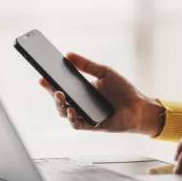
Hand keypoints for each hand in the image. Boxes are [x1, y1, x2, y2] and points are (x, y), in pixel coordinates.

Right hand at [39, 52, 164, 135]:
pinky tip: (72, 110)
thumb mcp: (104, 72)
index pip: (61, 86)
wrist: (139, 106)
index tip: (42, 75)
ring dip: (60, 105)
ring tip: (60, 95)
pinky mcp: (92, 125)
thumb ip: (86, 65)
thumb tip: (68, 54)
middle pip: (59, 101)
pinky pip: (78, 124)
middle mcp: (80, 104)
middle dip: (51, 93)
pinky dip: (73, 118)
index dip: (50, 82)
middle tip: (49, 83)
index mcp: (81, 90)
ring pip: (65, 113)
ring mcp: (85, 115)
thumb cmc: (123, 90)